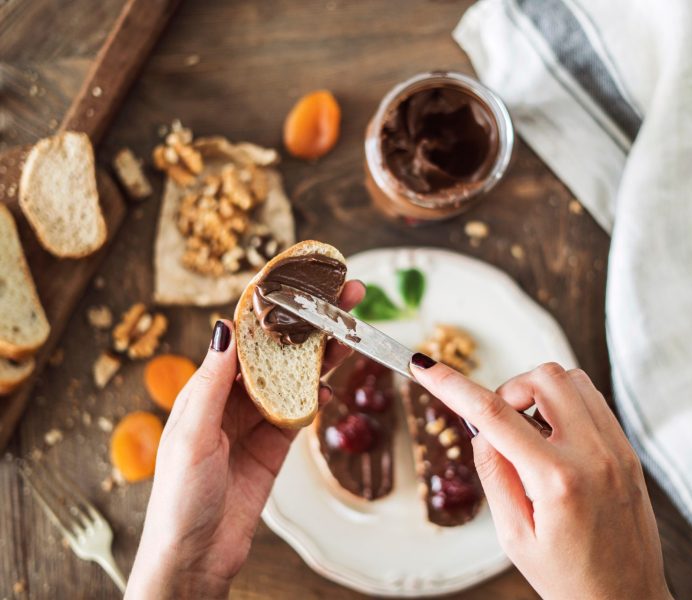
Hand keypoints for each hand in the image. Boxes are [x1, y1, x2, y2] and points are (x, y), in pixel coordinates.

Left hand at [126, 281, 364, 599]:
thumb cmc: (180, 498)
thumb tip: (227, 327)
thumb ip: (213, 382)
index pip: (245, 334)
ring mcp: (256, 420)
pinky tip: (334, 380)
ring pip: (296, 375)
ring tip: (351, 326)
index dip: (273, 304)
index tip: (300, 278)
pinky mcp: (275, 445)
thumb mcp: (192, 434)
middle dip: (309, 320)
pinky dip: (320, 393)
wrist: (197, 555)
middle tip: (343, 294)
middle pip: (278, 349)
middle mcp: (232, 398)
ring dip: (323, 351)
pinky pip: (302, 410)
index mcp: (207, 387)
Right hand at [410, 357, 670, 599]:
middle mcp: (595, 455)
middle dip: (509, 388)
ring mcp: (617, 449)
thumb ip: (494, 473)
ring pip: (572, 379)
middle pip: (544, 377)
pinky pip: (593, 400)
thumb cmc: (569, 580)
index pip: (494, 414)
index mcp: (558, 481)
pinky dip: (565, 403)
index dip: (452, 385)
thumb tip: (482, 429)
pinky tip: (553, 437)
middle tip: (498, 423)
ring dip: (539, 392)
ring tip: (527, 432)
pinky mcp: (628, 450)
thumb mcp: (514, 537)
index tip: (425, 366)